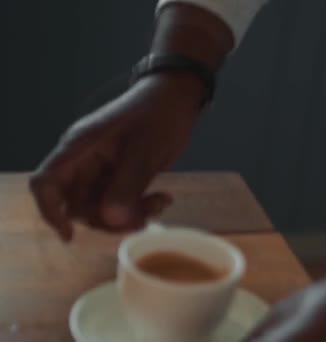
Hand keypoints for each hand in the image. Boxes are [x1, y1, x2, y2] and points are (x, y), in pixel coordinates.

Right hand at [30, 74, 203, 239]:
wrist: (178, 98)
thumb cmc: (159, 115)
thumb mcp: (145, 150)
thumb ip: (127, 184)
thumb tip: (110, 219)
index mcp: (80, 147)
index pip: (47, 183)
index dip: (51, 212)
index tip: (70, 235)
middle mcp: (85, 161)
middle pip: (78, 204)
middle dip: (107, 218)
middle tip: (143, 218)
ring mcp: (103, 169)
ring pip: (102, 208)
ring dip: (128, 215)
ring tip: (159, 203)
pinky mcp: (121, 176)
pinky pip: (120, 202)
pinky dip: (139, 207)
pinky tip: (163, 198)